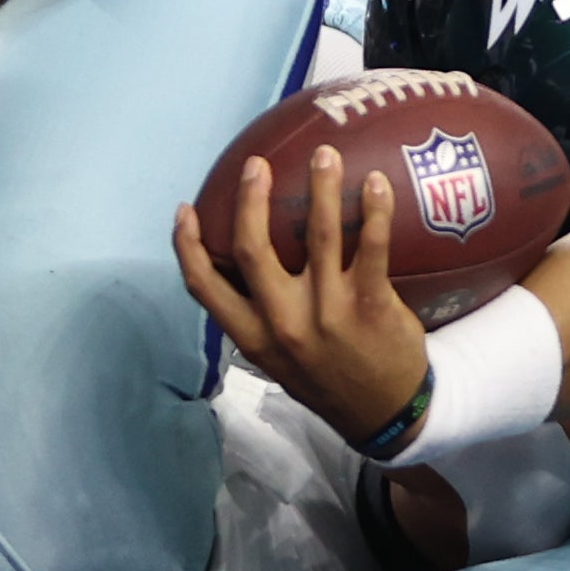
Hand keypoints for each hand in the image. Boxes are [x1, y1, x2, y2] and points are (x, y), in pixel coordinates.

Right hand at [174, 146, 431, 447]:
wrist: (385, 415)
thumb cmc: (329, 376)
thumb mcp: (279, 359)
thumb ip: (260, 317)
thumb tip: (245, 264)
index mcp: (252, 336)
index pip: (204, 288)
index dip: (186, 246)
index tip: (184, 210)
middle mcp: (283, 323)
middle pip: (252, 250)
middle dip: (250, 200)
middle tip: (257, 164)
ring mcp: (328, 314)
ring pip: (318, 237)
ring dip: (321, 188)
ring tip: (325, 155)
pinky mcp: (370, 307)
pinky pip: (372, 248)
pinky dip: (374, 210)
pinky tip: (376, 183)